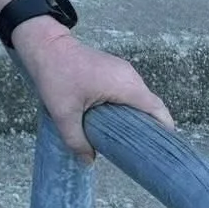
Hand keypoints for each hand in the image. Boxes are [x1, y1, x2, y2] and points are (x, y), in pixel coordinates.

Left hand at [11, 22, 174, 162]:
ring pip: (140, 99)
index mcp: (126, 85)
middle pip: (151, 106)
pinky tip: (116, 122)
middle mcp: (130, 76)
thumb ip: (76, 140)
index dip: (163, 130)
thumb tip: (88, 161)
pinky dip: (128, 107)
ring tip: (129, 139)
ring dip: (137, 117)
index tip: (160, 149)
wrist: (45, 46)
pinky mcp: (114, 70)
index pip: (157, 109)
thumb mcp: (63, 113)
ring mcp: (123, 71)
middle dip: (149, 127)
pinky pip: (129, 92)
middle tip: (142, 150)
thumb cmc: (55, 75)